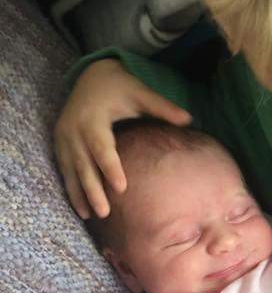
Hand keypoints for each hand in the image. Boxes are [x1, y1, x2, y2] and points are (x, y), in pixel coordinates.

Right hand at [54, 58, 190, 217]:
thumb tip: (190, 119)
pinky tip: (81, 208)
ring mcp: (64, 138)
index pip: (102, 147)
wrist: (91, 76)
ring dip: (80, 194)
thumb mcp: (140, 93)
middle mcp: (74, 129)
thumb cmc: (121, 86)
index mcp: (93, 118)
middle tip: (105, 212)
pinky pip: (65, 170)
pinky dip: (72, 189)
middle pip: (84, 164)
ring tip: (91, 216)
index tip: (121, 187)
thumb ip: (162, 107)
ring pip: (71, 170)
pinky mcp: (61, 144)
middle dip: (93, 189)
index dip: (110, 167)